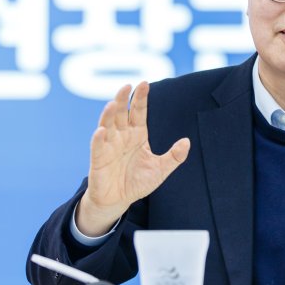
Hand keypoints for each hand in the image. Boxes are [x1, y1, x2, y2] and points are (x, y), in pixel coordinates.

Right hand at [76, 82, 189, 235]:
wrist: (119, 201)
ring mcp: (109, 146)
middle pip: (121, 113)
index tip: (144, 84)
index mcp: (137, 134)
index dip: (141, 98)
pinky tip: (101, 131)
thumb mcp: (161, 170)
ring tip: (112, 104)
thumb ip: (174, 156)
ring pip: (107, 125)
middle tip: (126, 86)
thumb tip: (187, 142)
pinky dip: (98, 138)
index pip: (138, 112)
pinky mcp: (98, 159)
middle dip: (123, 99)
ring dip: (108, 115)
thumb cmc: (137, 182)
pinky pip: (97, 147)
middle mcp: (122, 136)